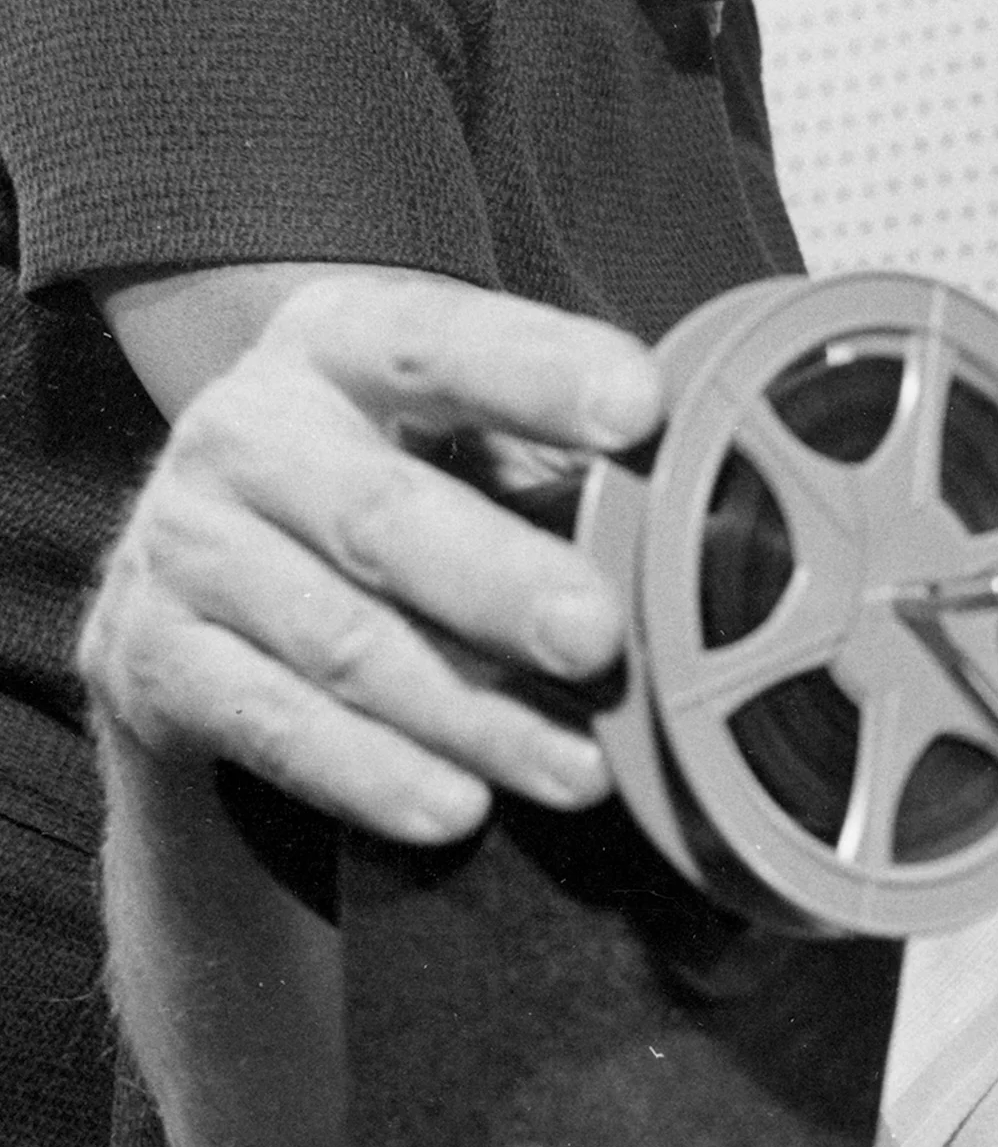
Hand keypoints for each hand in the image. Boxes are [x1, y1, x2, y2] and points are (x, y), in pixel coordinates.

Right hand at [80, 271, 663, 841]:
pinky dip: (371, 773)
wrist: (204, 602)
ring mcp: (184, 542)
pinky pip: (273, 725)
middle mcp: (245, 425)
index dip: (542, 371)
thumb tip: (702, 516)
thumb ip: (559, 463)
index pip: (445, 341)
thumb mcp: (460, 448)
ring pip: (342, 640)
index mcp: (338, 341)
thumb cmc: (389, 498)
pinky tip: (457, 806)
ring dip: (471, 717)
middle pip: (382, 513)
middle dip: (501, 582)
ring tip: (581, 769)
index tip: (643, 407)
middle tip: (601, 637)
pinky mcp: (146, 657)